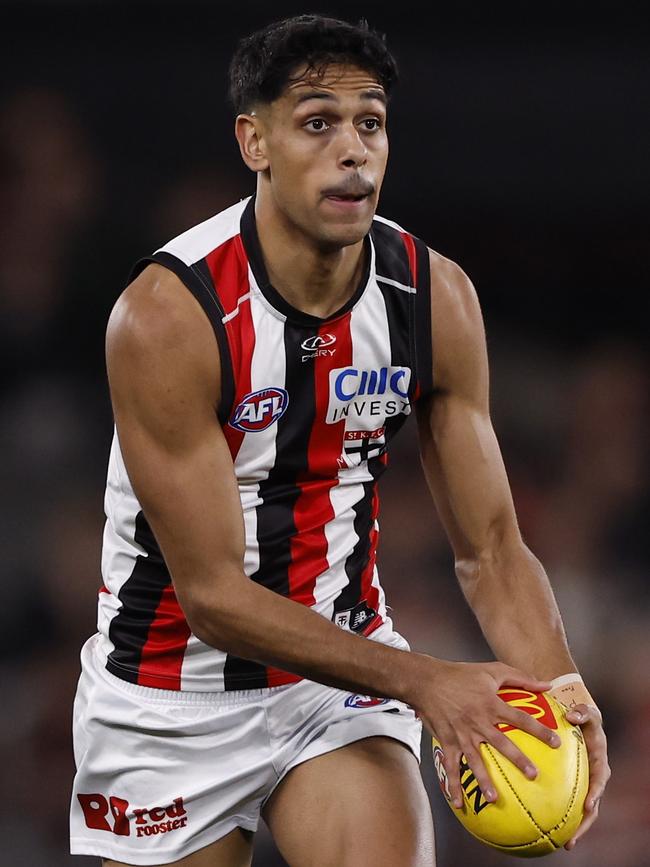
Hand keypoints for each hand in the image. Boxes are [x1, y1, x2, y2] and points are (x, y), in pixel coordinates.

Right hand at [415, 658, 560, 808]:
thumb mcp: (492, 670)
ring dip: (484, 780)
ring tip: (494, 799)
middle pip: (502, 743)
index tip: (556, 743)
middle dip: (518, 760)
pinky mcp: (447, 741)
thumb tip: (547, 684)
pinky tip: (459, 803)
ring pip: (475, 760)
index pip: (520, 719)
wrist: (427, 680)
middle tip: (533, 775)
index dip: (539, 730)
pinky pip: (451, 766)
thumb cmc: (461, 673)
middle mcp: (478, 721)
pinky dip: (454, 785)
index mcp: (491, 704)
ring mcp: (462, 733)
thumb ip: (520, 677)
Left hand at [563, 704, 609, 848]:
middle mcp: (593, 777)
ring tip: (561, 844)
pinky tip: (538, 823)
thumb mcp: (586, 711)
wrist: (578, 720)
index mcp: (599, 762)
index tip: (588, 806)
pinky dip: (554, 811)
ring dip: (572, 827)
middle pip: (591, 805)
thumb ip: (582, 712)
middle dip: (583, 824)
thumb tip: (572, 716)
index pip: (600, 780)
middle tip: (571, 839)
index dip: (596, 793)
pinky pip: (563, 800)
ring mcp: (582, 783)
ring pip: (578, 810)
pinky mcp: (570, 786)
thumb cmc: (582, 716)